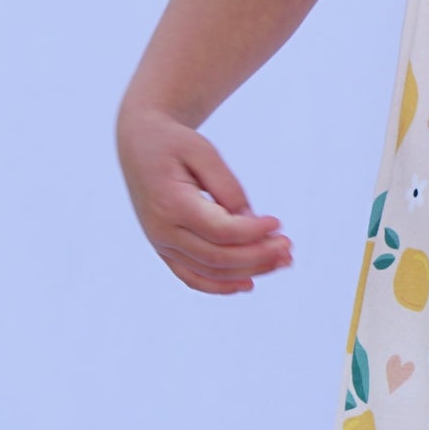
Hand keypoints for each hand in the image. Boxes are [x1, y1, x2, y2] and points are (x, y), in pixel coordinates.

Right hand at [117, 106, 292, 294]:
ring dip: (248, 272)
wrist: (139, 145)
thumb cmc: (174, 144)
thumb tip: (252, 221)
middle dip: (258, 255)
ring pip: (209, 272)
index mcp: (171, 204)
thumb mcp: (203, 152)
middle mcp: (163, 231)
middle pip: (218, 257)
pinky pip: (192, 277)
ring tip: (281, 262)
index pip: (220, 231)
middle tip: (288, 246)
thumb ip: (228, 188)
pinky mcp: (164, 250)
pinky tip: (248, 284)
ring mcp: (161, 244)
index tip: (278, 222)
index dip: (253, 232)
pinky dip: (220, 286)